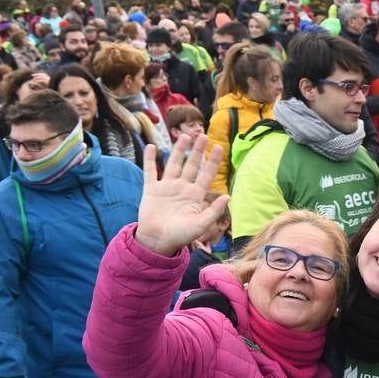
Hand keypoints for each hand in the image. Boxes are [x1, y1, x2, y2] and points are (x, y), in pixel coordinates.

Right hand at [134, 135, 225, 255]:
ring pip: (173, 164)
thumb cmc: (180, 236)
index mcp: (195, 196)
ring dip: (178, 151)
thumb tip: (228, 195)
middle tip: (203, 135)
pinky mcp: (151, 190)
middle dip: (197, 151)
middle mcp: (182, 188)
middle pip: (191, 165)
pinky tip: (152, 147)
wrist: (158, 241)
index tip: (219, 147)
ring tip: (184, 136)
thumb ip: (214, 211)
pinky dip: (150, 160)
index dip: (213, 161)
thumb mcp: (201, 224)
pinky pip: (150, 171)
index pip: (206, 175)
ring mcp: (166, 188)